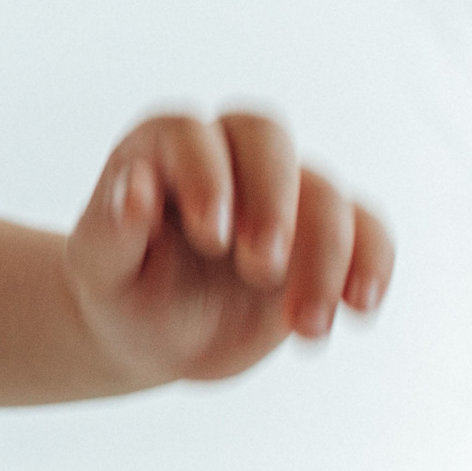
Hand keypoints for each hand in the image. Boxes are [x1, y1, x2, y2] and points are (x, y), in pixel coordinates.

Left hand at [63, 112, 391, 384]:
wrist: (157, 336)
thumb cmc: (121, 290)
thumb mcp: (99, 269)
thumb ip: (110, 228)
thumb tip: (133, 185)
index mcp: (163, 148)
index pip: (192, 134)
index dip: (206, 175)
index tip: (209, 236)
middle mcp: (227, 156)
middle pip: (267, 137)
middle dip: (273, 199)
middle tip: (261, 266)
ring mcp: (281, 193)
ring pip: (324, 189)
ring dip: (325, 255)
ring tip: (303, 325)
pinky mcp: (323, 235)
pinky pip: (367, 227)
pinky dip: (372, 263)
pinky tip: (358, 309)